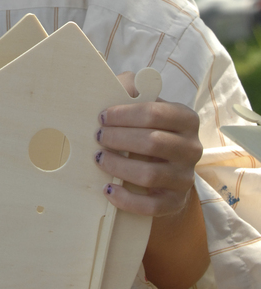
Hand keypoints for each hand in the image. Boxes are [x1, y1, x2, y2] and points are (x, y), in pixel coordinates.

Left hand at [93, 72, 202, 216]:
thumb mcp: (143, 106)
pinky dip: (127, 199)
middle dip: (119, 138)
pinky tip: (109, 189)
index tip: (102, 117)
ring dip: (119, 166)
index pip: (155, 113)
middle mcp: (192, 148)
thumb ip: (132, 89)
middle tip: (98, 136)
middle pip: (153, 142)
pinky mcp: (176, 202)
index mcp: (186, 118)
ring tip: (99, 158)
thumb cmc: (148, 129)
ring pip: (150, 174)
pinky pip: (152, 206)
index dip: (124, 114)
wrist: (165, 170)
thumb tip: (119, 82)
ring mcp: (186, 177)